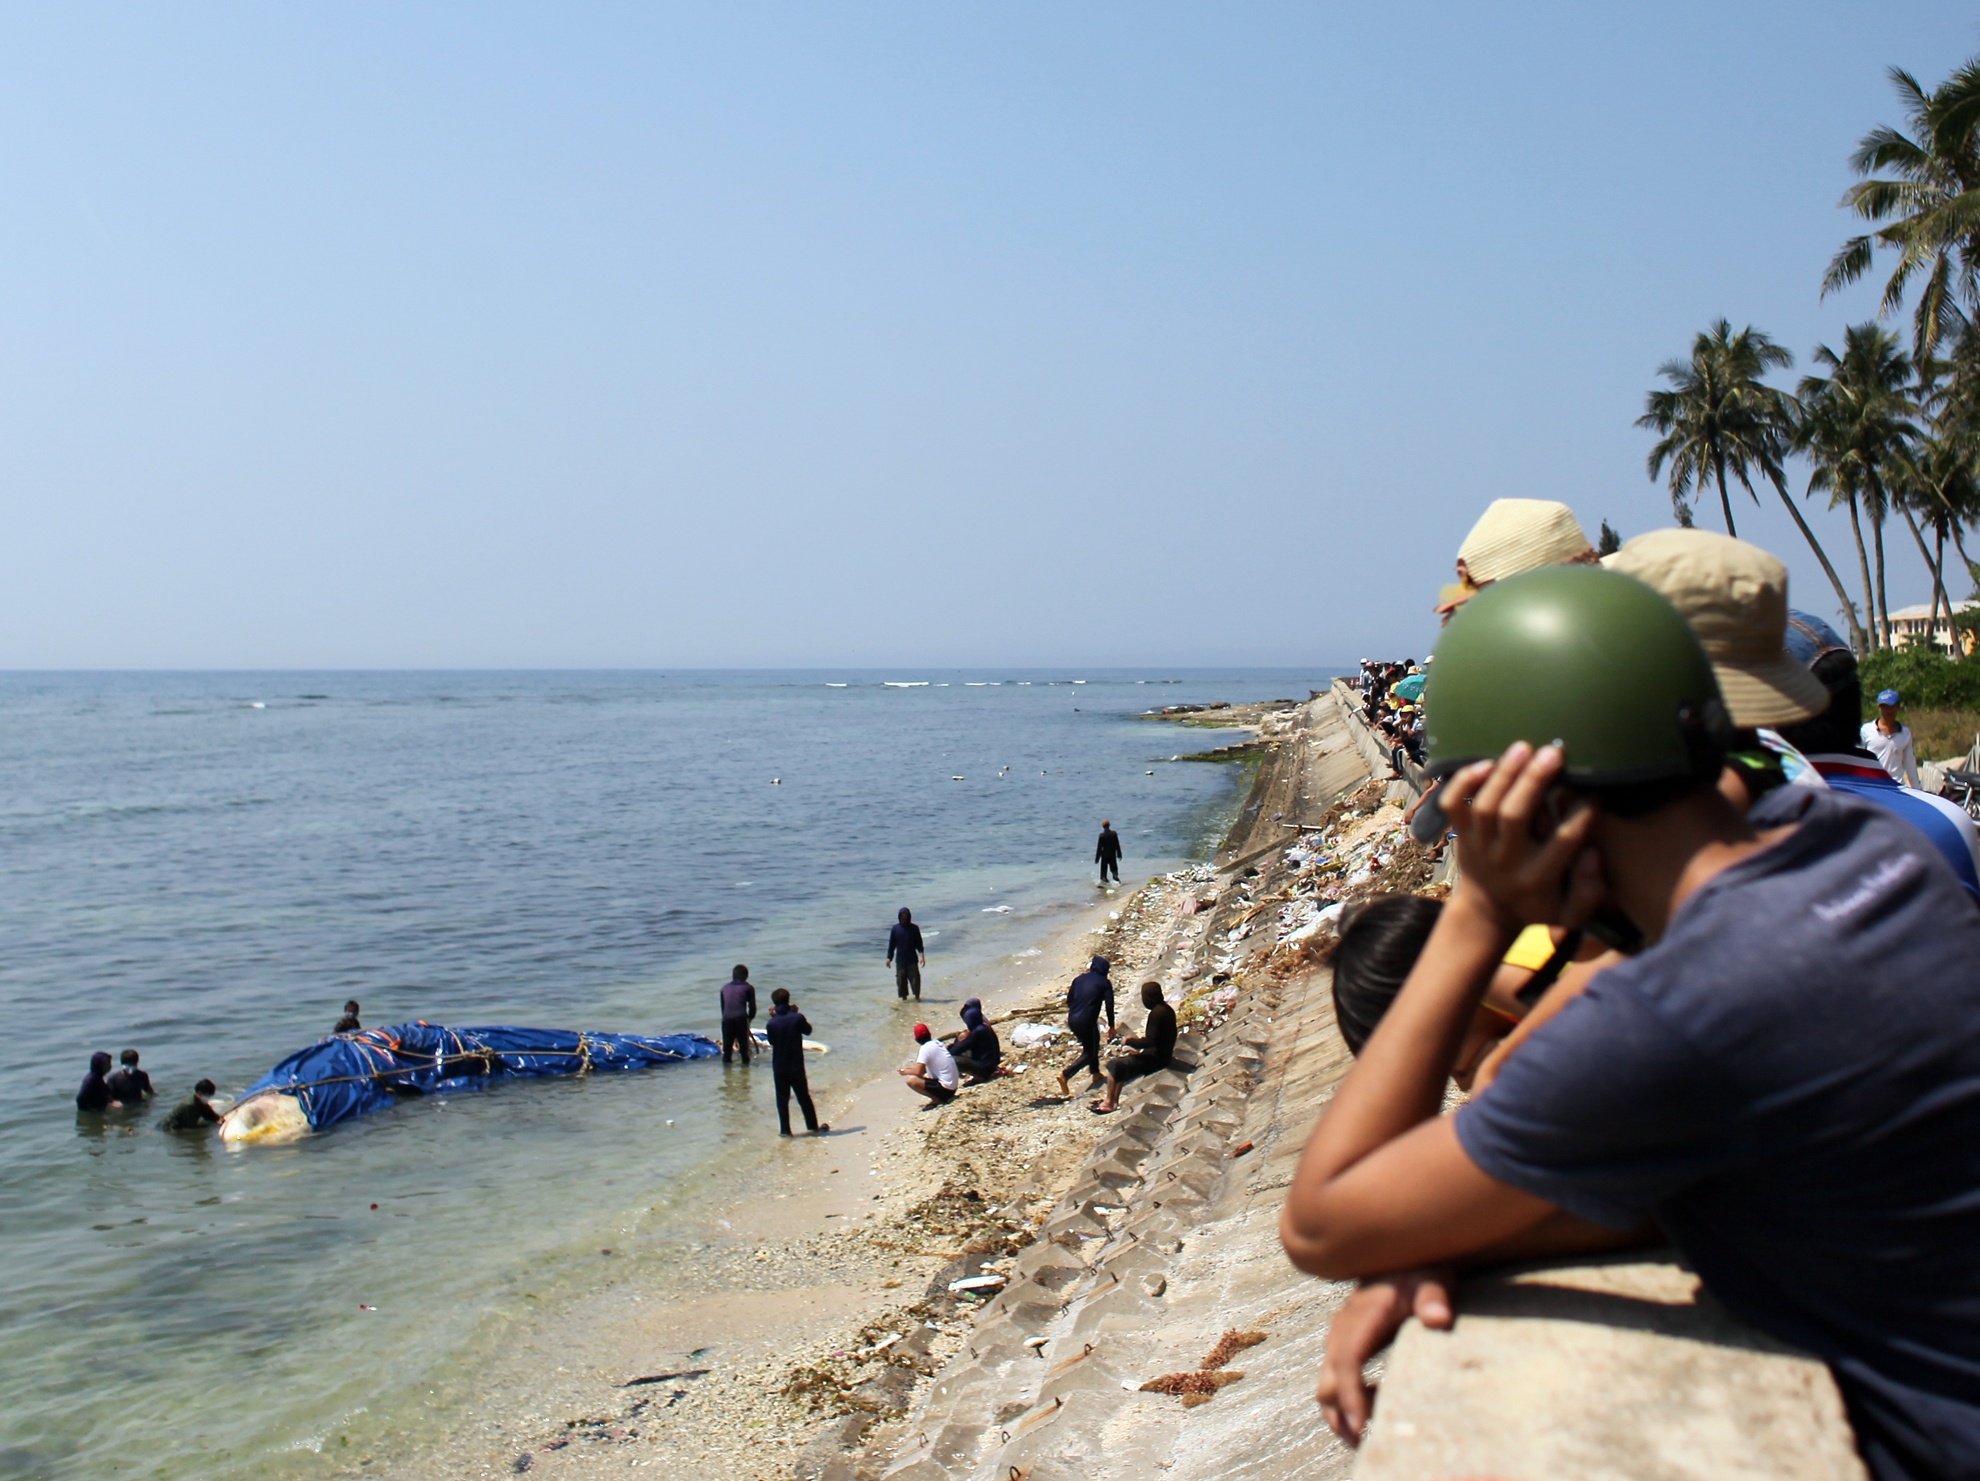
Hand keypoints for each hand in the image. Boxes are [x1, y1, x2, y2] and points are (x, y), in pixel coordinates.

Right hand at [1316, 1268, 1453, 1445]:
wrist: (1396, 1250)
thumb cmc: (1419, 1269)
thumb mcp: (1431, 1278)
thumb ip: (1434, 1297)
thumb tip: (1438, 1318)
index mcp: (1360, 1317)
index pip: (1346, 1362)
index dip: (1350, 1396)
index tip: (1362, 1426)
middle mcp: (1343, 1329)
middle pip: (1328, 1382)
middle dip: (1343, 1415)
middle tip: (1369, 1441)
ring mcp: (1341, 1337)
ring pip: (1327, 1384)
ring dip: (1341, 1412)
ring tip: (1368, 1436)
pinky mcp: (1346, 1344)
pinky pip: (1336, 1379)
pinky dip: (1347, 1400)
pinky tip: (1377, 1406)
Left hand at [1444, 743, 1603, 934]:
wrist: (1487, 912)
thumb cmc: (1538, 904)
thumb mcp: (1570, 914)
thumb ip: (1589, 890)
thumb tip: (1594, 853)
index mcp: (1538, 879)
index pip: (1564, 841)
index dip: (1582, 814)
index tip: (1596, 791)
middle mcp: (1506, 861)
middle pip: (1515, 816)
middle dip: (1534, 782)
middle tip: (1554, 752)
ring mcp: (1479, 846)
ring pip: (1485, 807)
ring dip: (1502, 775)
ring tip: (1524, 748)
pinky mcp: (1461, 835)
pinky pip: (1452, 806)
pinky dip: (1462, 783)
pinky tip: (1484, 762)